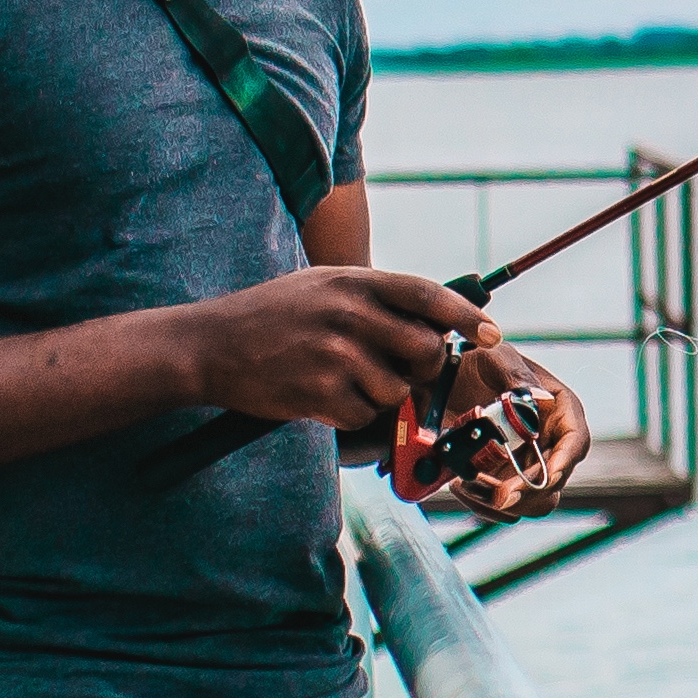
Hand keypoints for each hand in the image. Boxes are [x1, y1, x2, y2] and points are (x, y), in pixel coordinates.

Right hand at [183, 264, 515, 433]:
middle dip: (423, 367)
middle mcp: (348, 314)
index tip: (489, 332)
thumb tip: (435, 322)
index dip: (464, 316)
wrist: (209, 345)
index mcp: (352, 282)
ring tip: (344, 380)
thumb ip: (374, 298)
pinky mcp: (319, 393)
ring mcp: (334, 355)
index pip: (426, 295)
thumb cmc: (271, 316)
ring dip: (381, 395)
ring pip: (397, 389)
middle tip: (402, 368)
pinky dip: (351, 414)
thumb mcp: (321, 286)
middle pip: (425, 350)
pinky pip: (363, 415)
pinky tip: (322, 396)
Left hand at [426, 352, 591, 517]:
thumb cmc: (477, 359)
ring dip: (500, 502)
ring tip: (466, 485)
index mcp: (559, 411)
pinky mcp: (500, 479)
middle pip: (553, 483)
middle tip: (497, 494)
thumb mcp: (497, 356)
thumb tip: (535, 400)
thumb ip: (516, 376)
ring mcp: (524, 465)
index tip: (545, 478)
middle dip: (526, 492)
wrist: (442, 375)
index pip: (576, 444)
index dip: (564, 464)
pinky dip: (481, 504)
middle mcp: (548, 443)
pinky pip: (500, 506)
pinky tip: (459, 485)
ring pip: (528, 503)